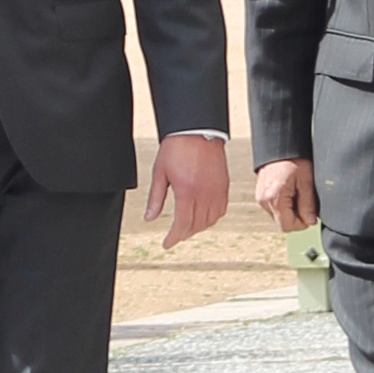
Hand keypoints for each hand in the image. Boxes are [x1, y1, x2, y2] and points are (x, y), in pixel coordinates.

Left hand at [144, 133, 228, 251]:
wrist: (197, 129)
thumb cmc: (177, 147)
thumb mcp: (160, 173)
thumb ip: (156, 198)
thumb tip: (149, 218)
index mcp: (187, 191)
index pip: (182, 225)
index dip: (173, 238)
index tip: (166, 244)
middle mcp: (204, 193)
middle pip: (196, 225)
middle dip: (184, 234)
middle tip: (175, 236)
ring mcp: (216, 190)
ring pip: (210, 220)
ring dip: (198, 228)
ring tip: (188, 227)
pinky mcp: (224, 185)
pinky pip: (221, 209)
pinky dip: (212, 218)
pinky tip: (204, 216)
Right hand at [256, 156, 317, 232]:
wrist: (279, 144)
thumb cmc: (293, 158)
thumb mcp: (306, 180)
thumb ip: (308, 203)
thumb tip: (310, 220)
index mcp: (274, 198)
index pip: (287, 226)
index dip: (302, 223)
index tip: (310, 214)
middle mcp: (264, 200)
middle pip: (282, 222)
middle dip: (296, 216)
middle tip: (306, 200)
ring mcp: (261, 197)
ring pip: (279, 215)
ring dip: (290, 210)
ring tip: (298, 192)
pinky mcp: (261, 193)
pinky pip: (274, 207)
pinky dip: (284, 204)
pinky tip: (291, 190)